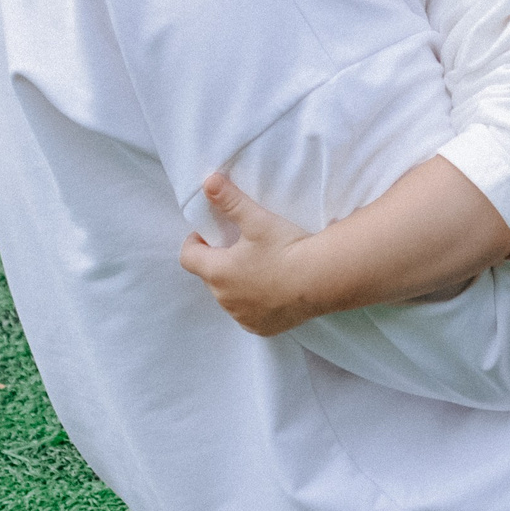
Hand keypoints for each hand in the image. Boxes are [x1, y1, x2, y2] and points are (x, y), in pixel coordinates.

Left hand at [180, 171, 322, 336]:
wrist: (322, 278)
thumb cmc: (287, 247)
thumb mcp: (257, 220)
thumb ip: (229, 200)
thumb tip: (208, 182)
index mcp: (217, 272)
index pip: (188, 257)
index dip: (195, 243)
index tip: (211, 235)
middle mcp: (224, 299)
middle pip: (211, 277)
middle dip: (220, 263)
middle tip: (243, 248)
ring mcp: (242, 317)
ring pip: (230, 298)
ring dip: (237, 285)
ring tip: (261, 269)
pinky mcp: (261, 328)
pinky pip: (249, 315)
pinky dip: (254, 304)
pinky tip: (273, 291)